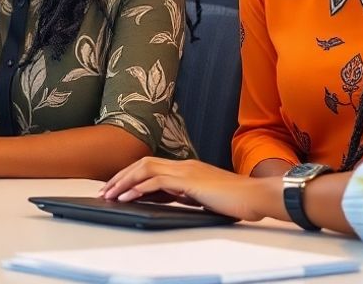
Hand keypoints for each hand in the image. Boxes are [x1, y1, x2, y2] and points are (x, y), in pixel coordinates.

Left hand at [99, 157, 279, 221]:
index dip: (131, 175)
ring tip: (110, 194)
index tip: (117, 188)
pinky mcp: (190, 180)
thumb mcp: (203, 197)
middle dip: (121, 176)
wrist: (257, 196)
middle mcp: (184, 165)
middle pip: (142, 163)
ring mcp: (187, 170)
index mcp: (187, 168)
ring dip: (124, 181)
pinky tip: (128, 197)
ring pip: (145, 168)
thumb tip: (165, 198)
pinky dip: (139, 188)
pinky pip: (157, 180)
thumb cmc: (236, 200)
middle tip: (105, 190)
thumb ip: (185, 194)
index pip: (151, 165)